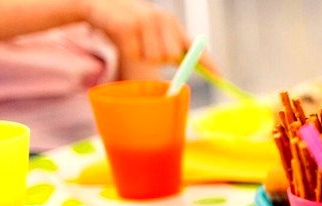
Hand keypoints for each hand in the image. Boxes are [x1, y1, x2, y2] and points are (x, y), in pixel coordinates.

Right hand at [84, 0, 215, 69]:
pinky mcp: (127, 25)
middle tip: (145, 47)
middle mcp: (163, 19)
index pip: (194, 46)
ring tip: (133, 42)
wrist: (100, 4)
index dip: (208, 63)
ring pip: (154, 58)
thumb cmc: (129, 26)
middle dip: (158, 60)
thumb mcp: (151, 34)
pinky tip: (123, 40)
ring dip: (141, 57)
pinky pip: (135, 54)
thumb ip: (167, 51)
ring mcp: (145, 20)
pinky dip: (128, 53)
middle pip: (172, 56)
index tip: (221, 78)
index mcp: (172, 24)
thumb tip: (180, 82)